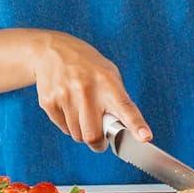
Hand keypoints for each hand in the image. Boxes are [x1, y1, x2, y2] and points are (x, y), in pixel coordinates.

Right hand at [30, 31, 152, 150]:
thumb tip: (124, 128)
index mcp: (107, 81)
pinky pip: (63, 129)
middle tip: (99, 138)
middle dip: (98, 142)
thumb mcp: (107, 72)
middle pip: (93, 135)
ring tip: (81, 113)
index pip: (125, 107)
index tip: (145, 137)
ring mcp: (65, 96)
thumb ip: (117, 99)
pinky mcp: (49, 102)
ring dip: (82, 132)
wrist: (51, 50)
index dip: (136, 125)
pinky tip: (68, 107)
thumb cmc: (85, 63)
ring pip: (77, 135)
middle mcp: (86, 89)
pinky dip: (68, 124)